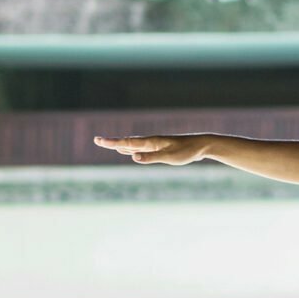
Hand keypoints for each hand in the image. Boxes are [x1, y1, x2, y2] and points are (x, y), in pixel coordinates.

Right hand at [93, 134, 211, 164]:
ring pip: (133, 145)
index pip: (127, 142)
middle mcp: (150, 142)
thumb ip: (151, 157)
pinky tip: (129, 153)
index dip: (112, 142)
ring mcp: (155, 145)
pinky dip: (131, 150)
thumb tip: (133, 157)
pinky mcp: (160, 149)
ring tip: (109, 145)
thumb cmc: (187, 151)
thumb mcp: (169, 157)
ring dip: (120, 145)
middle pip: (127, 142)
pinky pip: (140, 149)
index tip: (98, 140)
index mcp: (150, 142)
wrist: (201, 145)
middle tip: (97, 140)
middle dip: (112, 142)